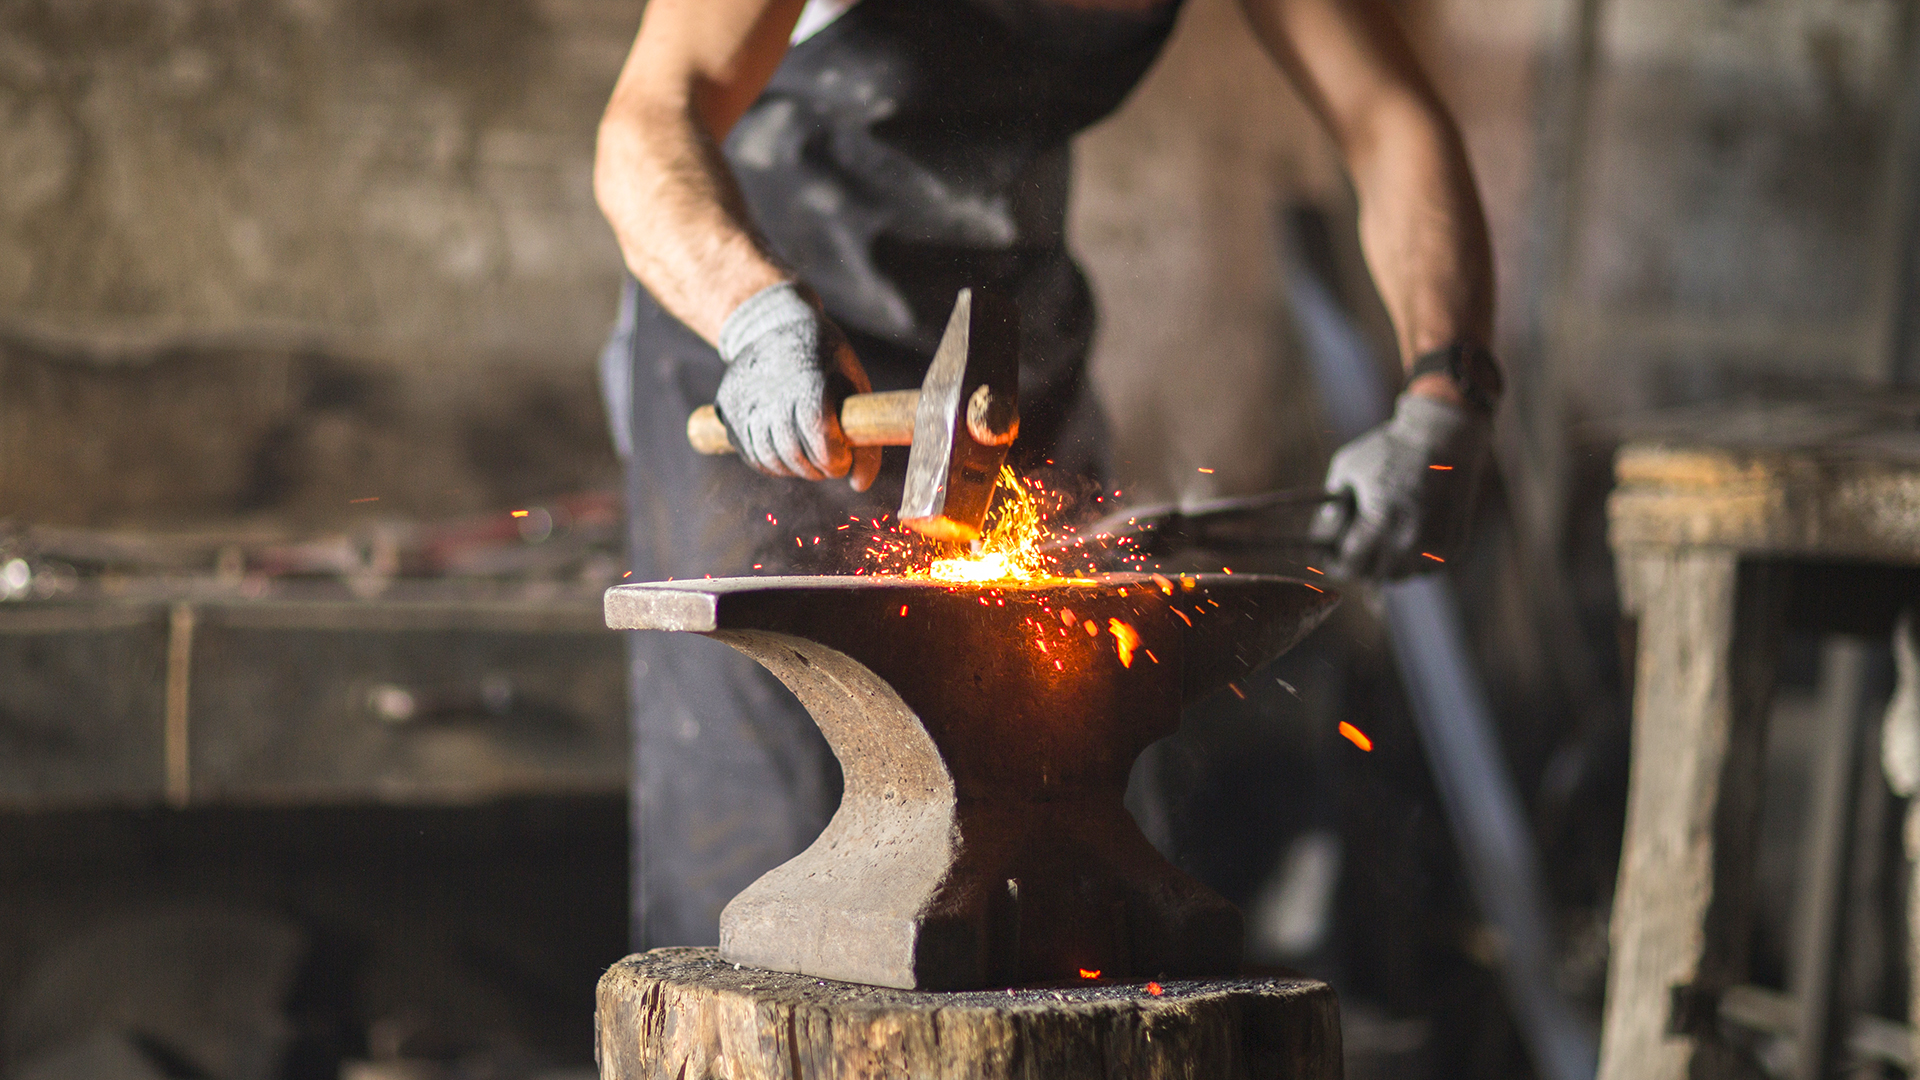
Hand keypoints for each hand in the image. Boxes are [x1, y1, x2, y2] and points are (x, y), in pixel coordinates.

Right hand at [715, 282, 880, 490]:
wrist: (774, 324)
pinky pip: (750, 454)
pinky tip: (787, 452)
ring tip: (809, 457)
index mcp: (809, 379)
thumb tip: (859, 485)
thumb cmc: (826, 359)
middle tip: (829, 462)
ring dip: (794, 469)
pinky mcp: (727, 410)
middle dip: (817, 469)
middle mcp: (771, 390)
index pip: (820, 437)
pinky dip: (772, 463)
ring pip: (770, 459)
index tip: (843, 458)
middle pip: (793, 453)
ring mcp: (745, 400)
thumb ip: (864, 437)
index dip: (834, 459)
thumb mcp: (854, 385)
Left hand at [1310, 392, 1490, 579]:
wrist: (1444, 436)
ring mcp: (1434, 546)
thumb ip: (1331, 503)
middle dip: (1359, 565)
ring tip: (1378, 547)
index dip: (1335, 564)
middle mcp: (1408, 541)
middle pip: (1374, 576)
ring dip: (1387, 566)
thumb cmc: (1389, 449)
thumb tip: (1324, 532)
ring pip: (1401, 576)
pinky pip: (1425, 568)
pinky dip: (1413, 561)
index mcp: (1378, 523)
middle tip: (1352, 553)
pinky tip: (1405, 541)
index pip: (1350, 566)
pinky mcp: (1453, 546)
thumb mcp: (1347, 468)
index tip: (1330, 559)